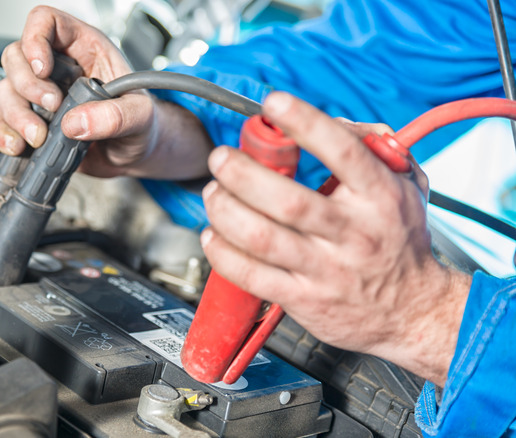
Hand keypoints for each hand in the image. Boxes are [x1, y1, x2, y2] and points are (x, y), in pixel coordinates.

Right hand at [0, 6, 156, 177]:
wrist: (136, 155)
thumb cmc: (142, 124)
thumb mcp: (141, 117)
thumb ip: (116, 116)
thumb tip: (76, 122)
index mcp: (85, 49)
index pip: (47, 22)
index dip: (36, 39)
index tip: (43, 69)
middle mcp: (58, 68)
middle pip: (16, 56)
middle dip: (26, 85)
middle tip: (52, 107)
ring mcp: (42, 96)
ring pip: (6, 90)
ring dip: (16, 115)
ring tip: (40, 137)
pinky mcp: (33, 122)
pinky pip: (3, 121)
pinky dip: (4, 134)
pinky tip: (19, 146)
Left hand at [200, 92, 470, 384]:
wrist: (414, 311)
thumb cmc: (399, 241)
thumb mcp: (406, 186)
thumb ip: (373, 148)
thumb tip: (328, 119)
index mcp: (380, 197)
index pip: (343, 153)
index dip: (305, 123)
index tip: (274, 103)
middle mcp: (353, 234)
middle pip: (288, 200)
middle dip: (242, 174)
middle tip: (220, 158)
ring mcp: (326, 270)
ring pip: (262, 238)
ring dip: (225, 210)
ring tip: (213, 192)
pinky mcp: (304, 299)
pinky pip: (252, 276)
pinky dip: (223, 253)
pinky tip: (213, 235)